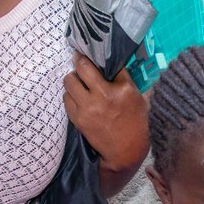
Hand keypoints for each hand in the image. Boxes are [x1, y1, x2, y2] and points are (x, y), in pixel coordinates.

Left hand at [64, 52, 148, 196]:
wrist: (126, 151)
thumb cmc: (135, 122)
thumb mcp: (137, 96)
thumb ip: (123, 77)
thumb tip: (111, 59)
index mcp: (120, 89)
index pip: (100, 63)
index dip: (88, 55)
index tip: (84, 51)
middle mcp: (101, 96)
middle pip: (79, 68)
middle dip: (78, 65)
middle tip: (81, 67)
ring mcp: (87, 109)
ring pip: (69, 83)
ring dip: (73, 81)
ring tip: (80, 85)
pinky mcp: (78, 119)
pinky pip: (66, 99)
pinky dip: (70, 96)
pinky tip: (78, 99)